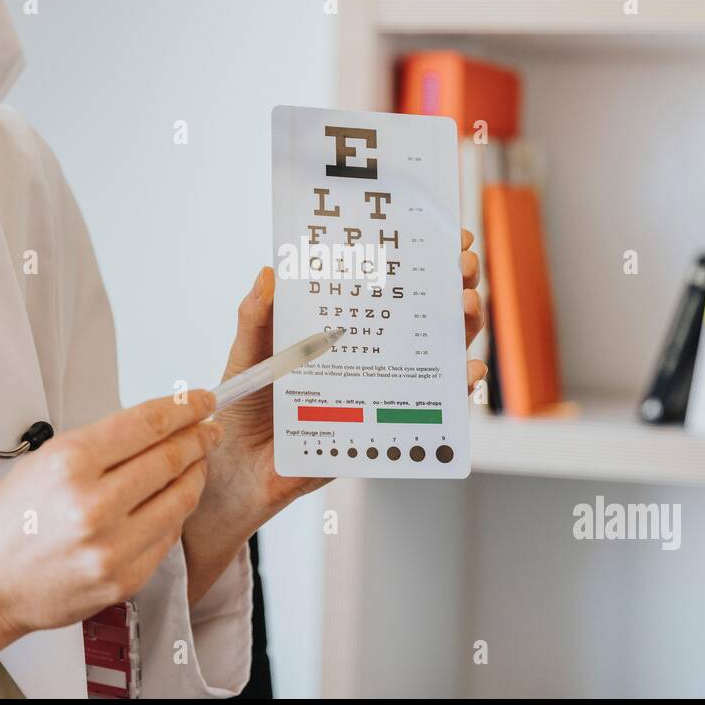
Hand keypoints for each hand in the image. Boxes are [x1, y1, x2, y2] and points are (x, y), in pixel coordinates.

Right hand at [0, 390, 223, 638]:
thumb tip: (157, 426)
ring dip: (196, 474)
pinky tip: (174, 500)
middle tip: (209, 429)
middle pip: (171, 458)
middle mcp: (92, 505)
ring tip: (197, 462)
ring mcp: (111, 546)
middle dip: (199, 438)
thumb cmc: (8, 522)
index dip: (185, 407)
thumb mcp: (44, 461)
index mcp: (69, 464)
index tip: (202, 400)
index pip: (148, 424)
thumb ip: (101, 445)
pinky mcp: (124, 578)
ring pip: (180, 498)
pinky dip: (177, 513)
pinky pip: (168, 536)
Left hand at [180, 231, 485, 603]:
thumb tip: (270, 272)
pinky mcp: (384, 429)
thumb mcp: (247, 355)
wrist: (236, 472)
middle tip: (464, 263)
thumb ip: (256, 317)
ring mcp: (379, 391)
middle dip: (452, 284)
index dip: (416, 260)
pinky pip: (430, 409)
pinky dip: (455, 389)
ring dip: (462, 327)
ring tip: (468, 304)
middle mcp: (366, 356)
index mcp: (336, 330)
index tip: (443, 232)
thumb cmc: (241, 410)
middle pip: (422, 315)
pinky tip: (467, 371)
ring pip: (435, 355)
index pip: (384, 287)